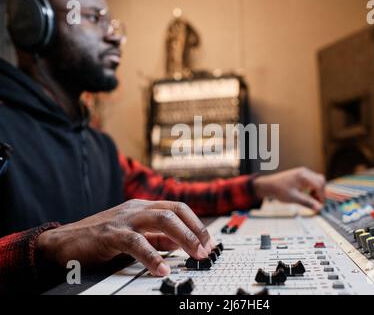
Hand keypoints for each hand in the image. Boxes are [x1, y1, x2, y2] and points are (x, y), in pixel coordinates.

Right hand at [36, 200, 214, 276]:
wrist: (62, 243)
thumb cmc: (98, 239)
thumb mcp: (134, 236)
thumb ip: (156, 238)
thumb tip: (180, 244)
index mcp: (143, 208)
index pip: (178, 208)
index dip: (196, 224)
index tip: (208, 242)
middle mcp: (136, 209)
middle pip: (174, 210)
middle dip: (195, 229)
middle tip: (206, 249)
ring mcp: (123, 219)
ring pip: (161, 219)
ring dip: (183, 237)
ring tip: (195, 254)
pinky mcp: (110, 234)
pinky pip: (136, 242)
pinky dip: (152, 257)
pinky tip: (162, 269)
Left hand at [253, 167, 325, 211]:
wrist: (268, 185)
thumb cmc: (279, 190)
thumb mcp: (294, 198)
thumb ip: (307, 203)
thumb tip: (319, 208)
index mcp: (303, 176)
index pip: (319, 185)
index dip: (322, 197)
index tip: (320, 206)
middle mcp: (304, 172)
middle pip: (321, 181)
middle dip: (321, 193)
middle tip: (317, 203)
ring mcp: (303, 172)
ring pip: (317, 180)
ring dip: (317, 190)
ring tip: (311, 200)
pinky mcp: (301, 175)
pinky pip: (312, 180)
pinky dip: (313, 188)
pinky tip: (307, 195)